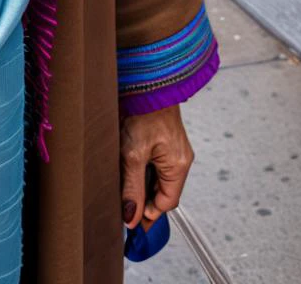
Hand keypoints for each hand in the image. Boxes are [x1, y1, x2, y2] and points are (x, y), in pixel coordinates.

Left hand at [120, 105, 193, 229]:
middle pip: (161, 191)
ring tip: (121, 173)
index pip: (166, 203)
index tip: (129, 220)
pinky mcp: (162, 139)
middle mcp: (180, 159)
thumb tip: (131, 217)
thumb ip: (132, 188)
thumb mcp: (132, 154)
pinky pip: (153, 162)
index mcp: (179, 166)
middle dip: (142, 197)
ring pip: (155, 176)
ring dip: (138, 180)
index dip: (148, 214)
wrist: (145, 80)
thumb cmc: (142, 112)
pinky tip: (125, 160)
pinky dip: (139, 166)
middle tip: (120, 199)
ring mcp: (172, 149)